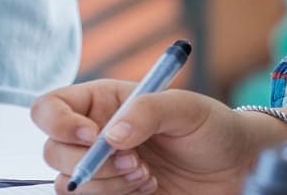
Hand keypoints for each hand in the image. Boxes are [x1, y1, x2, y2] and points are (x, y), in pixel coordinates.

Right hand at [31, 80, 260, 194]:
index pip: (51, 107)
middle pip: (52, 151)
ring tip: (146, 175)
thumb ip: (149, 111)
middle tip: (134, 161)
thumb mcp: (188, 108)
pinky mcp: (113, 194)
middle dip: (91, 162)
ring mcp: (103, 168)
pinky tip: (147, 187)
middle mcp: (95, 134)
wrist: (234, 169)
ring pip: (69, 183)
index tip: (92, 136)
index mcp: (104, 102)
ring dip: (106, 184)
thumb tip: (112, 135)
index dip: (59, 123)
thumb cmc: (213, 128)